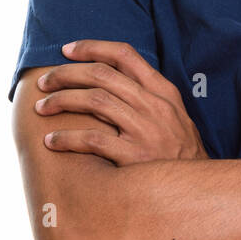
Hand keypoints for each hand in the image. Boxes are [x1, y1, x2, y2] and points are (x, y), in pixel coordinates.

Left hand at [34, 39, 208, 165]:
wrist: (199, 191)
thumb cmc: (180, 155)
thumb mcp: (174, 117)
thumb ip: (147, 97)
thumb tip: (108, 79)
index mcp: (163, 92)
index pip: (124, 54)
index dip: (92, 47)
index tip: (67, 49)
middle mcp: (155, 106)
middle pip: (102, 75)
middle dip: (66, 74)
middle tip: (44, 82)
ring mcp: (146, 131)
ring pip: (94, 100)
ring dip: (61, 100)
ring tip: (41, 108)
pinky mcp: (135, 158)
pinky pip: (92, 140)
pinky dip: (66, 138)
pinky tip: (52, 142)